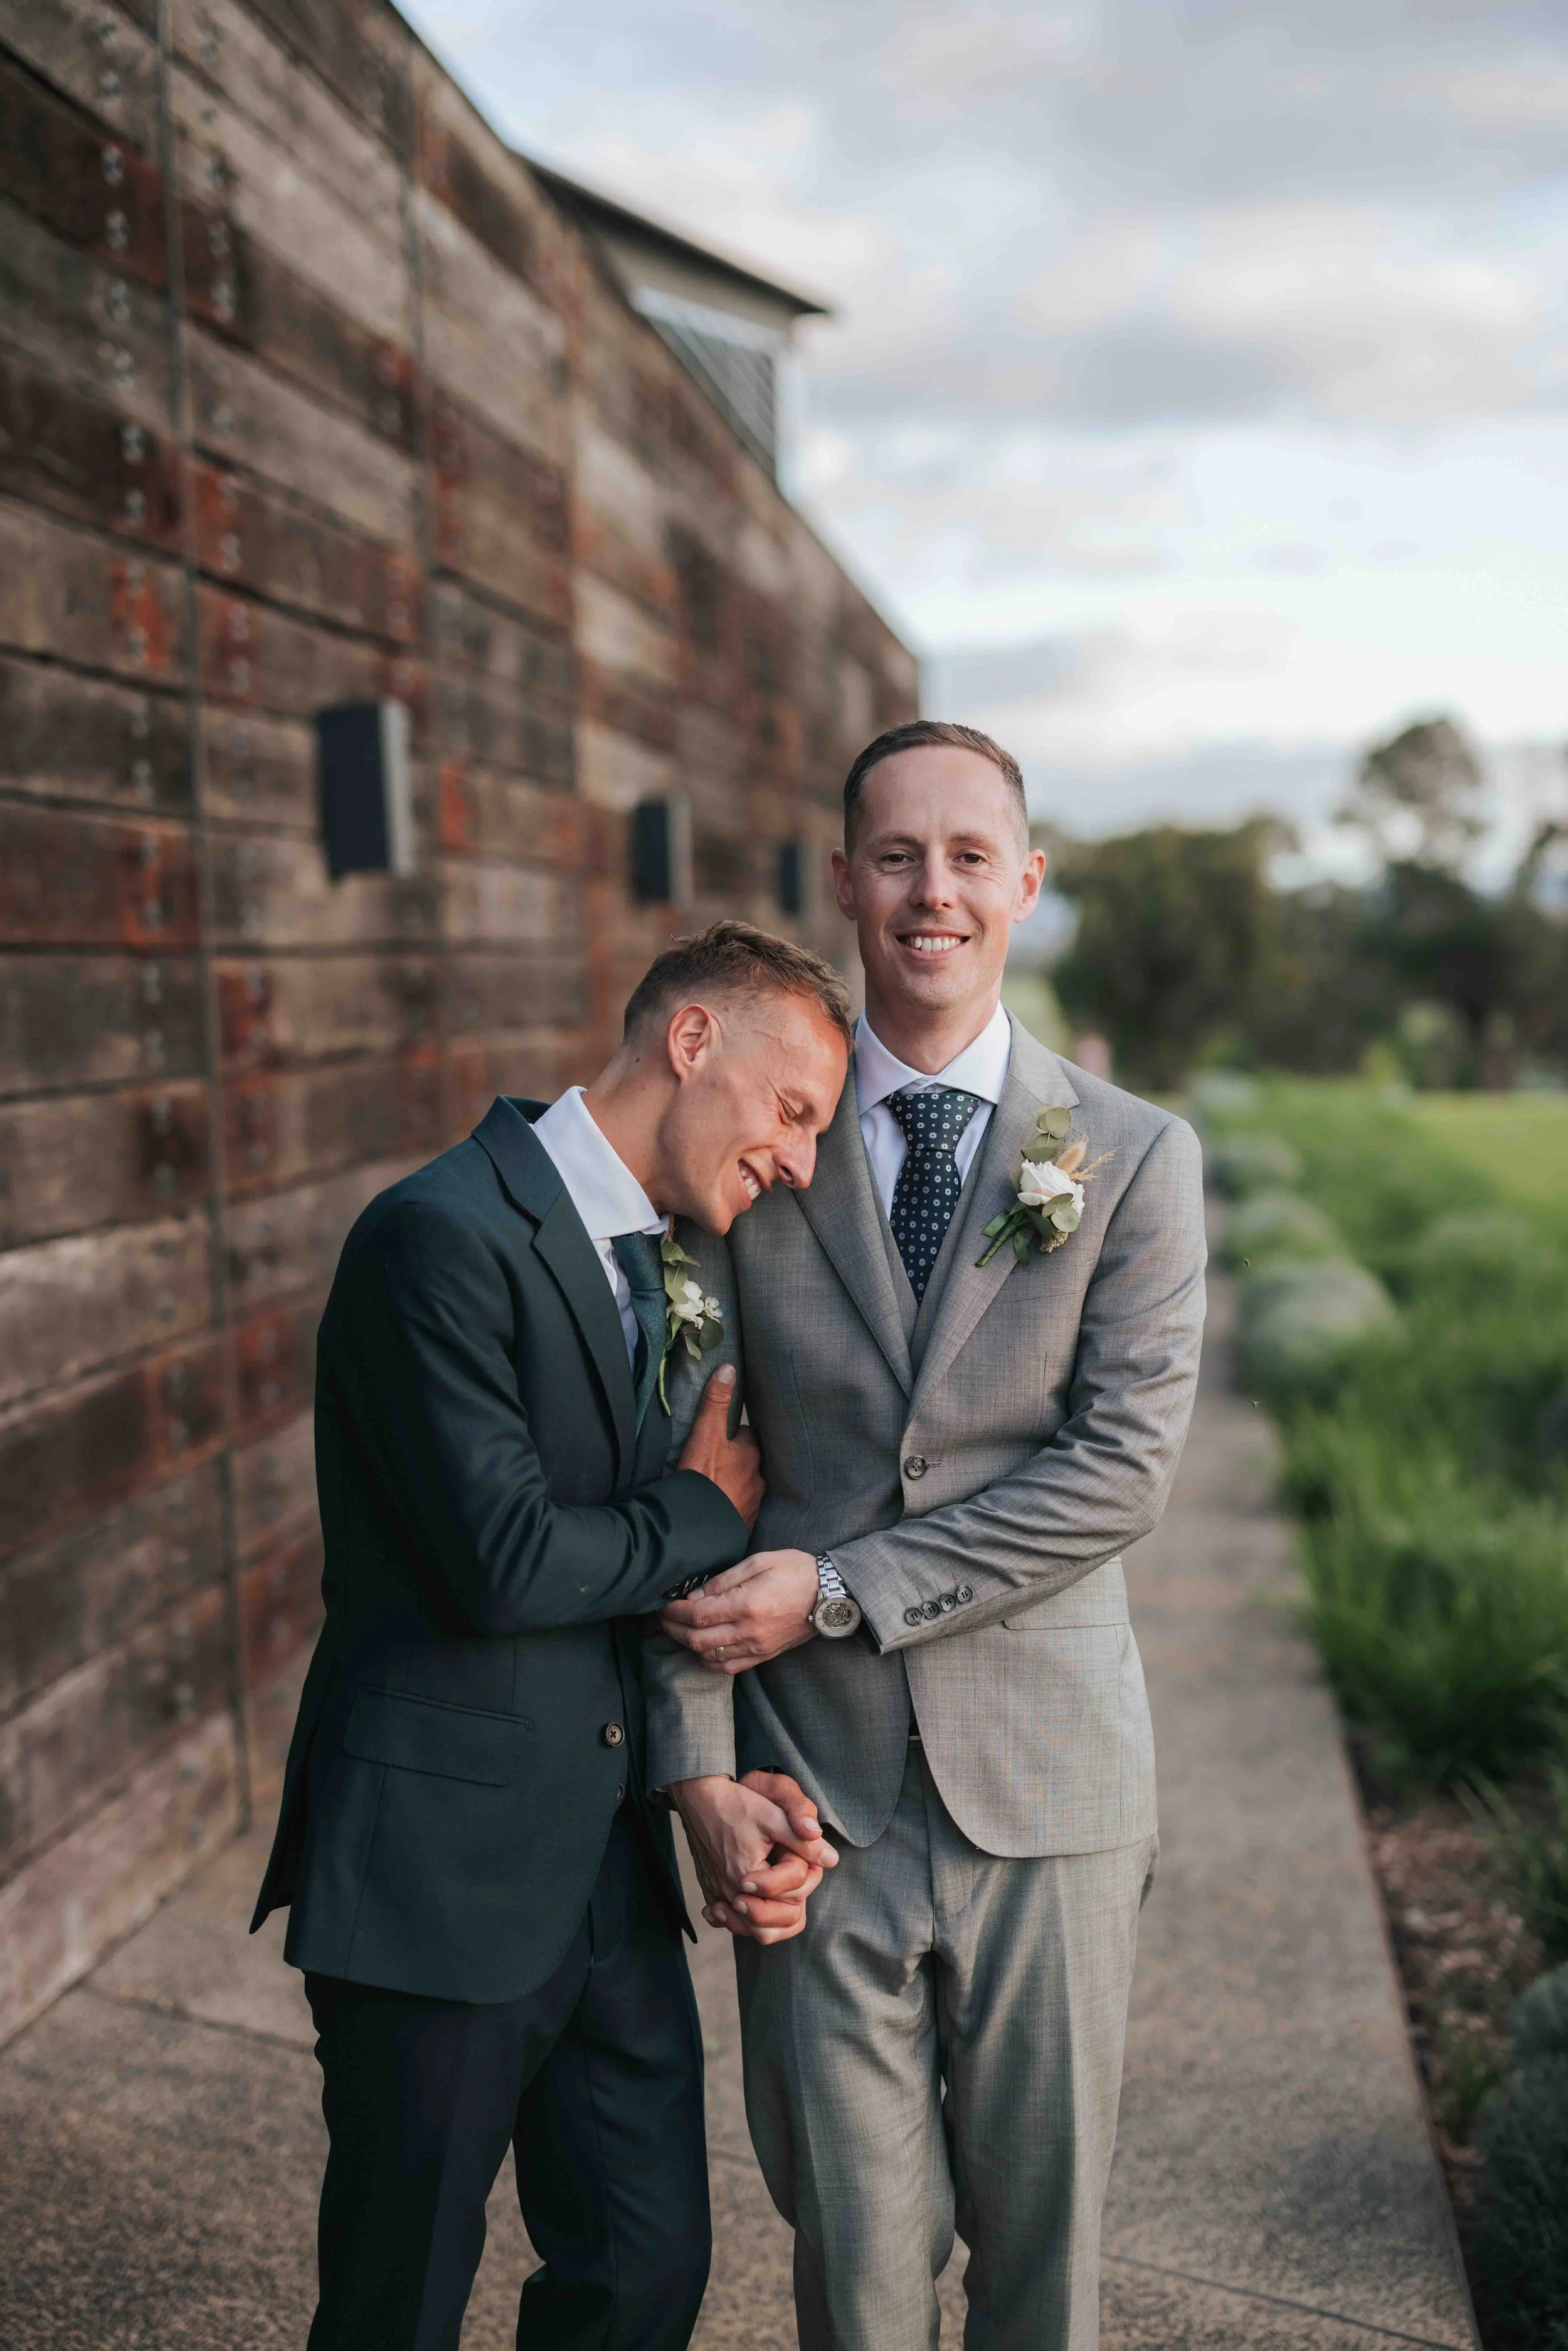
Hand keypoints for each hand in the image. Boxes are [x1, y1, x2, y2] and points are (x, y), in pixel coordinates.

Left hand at [661, 1549, 820, 1672]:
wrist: (830, 1595)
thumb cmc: (796, 1571)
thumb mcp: (759, 1561)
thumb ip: (724, 1580)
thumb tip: (695, 1595)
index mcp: (746, 1605)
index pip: (697, 1616)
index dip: (674, 1612)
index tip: (665, 1604)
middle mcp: (749, 1631)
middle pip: (697, 1640)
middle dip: (673, 1630)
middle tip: (664, 1618)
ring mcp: (757, 1647)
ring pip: (709, 1657)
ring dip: (688, 1646)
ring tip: (680, 1631)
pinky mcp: (764, 1655)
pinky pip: (729, 1668)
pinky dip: (709, 1661)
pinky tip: (703, 1649)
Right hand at [670, 1770, 836, 1941]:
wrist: (699, 1797)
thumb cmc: (737, 1803)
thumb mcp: (774, 1816)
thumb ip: (804, 1842)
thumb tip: (832, 1860)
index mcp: (748, 1876)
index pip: (790, 1898)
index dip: (799, 1874)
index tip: (790, 1849)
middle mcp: (730, 1893)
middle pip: (771, 1926)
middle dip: (788, 1901)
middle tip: (786, 1869)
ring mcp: (717, 1895)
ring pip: (750, 1930)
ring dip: (768, 1916)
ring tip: (775, 1890)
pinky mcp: (710, 1892)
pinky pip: (730, 1921)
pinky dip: (743, 1918)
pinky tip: (749, 1901)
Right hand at [676, 1364, 762, 1532]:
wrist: (699, 1526)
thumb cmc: (703, 1476)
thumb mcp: (706, 1433)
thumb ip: (716, 1402)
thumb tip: (729, 1368)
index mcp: (751, 1455)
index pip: (748, 1436)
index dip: (735, 1434)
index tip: (724, 1435)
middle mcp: (758, 1479)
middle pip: (749, 1462)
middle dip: (737, 1460)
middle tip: (718, 1460)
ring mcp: (752, 1504)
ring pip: (746, 1487)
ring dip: (735, 1484)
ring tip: (717, 1484)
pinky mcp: (743, 1525)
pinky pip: (740, 1510)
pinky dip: (731, 1507)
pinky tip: (719, 1508)